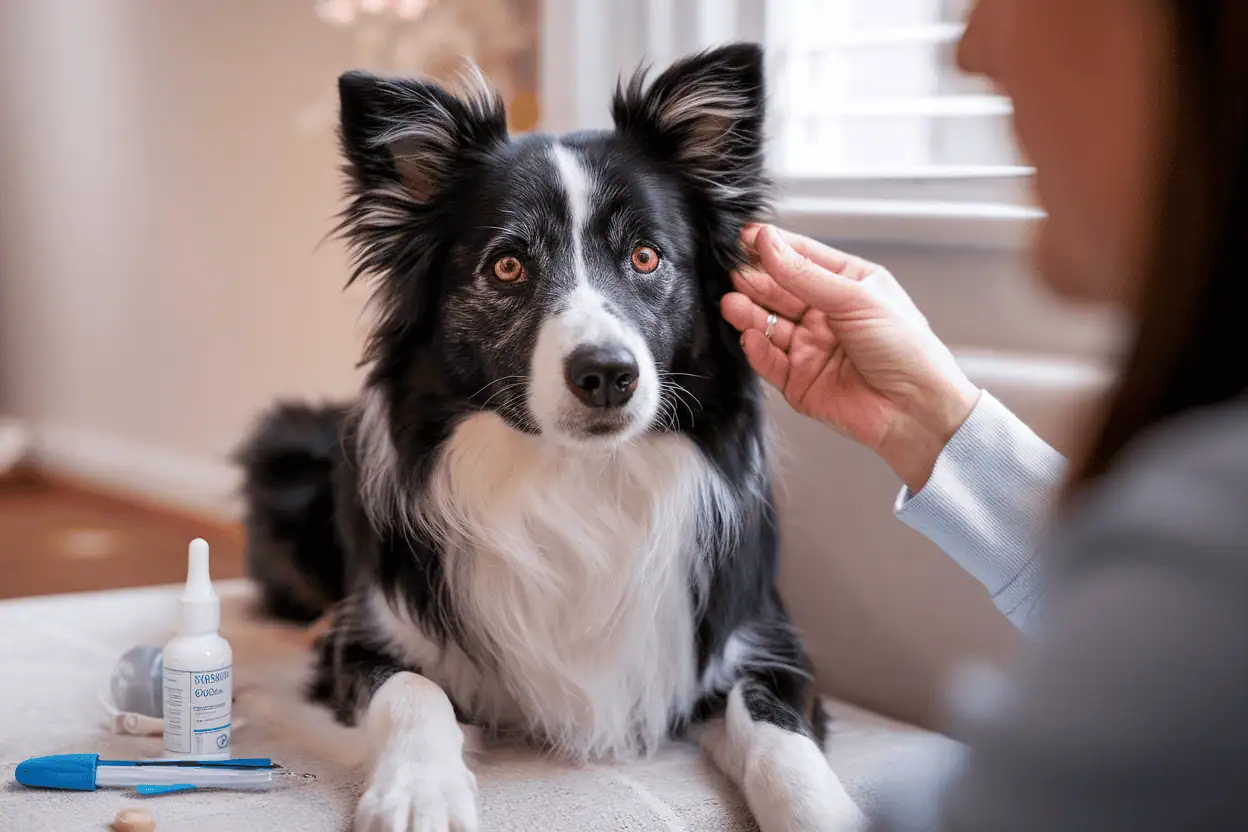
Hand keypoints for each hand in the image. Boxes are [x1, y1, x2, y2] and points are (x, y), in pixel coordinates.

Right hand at [722, 224, 979, 491]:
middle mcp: (826, 315)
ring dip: (749, 314)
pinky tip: (751, 337)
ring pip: (769, 325)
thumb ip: (806, 275)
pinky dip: (758, 350)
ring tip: (732, 305)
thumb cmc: (906, 349)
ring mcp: (811, 348)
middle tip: (733, 274)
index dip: (774, 248)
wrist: (917, 409)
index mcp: (848, 285)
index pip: (802, 258)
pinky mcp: (799, 382)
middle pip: (780, 291)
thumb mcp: (856, 299)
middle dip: (755, 282)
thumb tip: (768, 242)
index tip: (746, 237)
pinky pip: (770, 362)